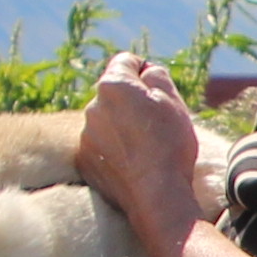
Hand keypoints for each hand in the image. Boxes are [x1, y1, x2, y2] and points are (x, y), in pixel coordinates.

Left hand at [73, 51, 202, 230]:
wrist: (156, 194)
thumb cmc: (168, 144)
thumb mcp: (173, 101)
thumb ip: (156, 76)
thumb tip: (146, 71)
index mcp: (113, 86)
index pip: (126, 62)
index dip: (145, 71)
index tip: (157, 89)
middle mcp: (92, 106)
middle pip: (114, 94)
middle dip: (132, 102)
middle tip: (157, 124)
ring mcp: (85, 135)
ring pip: (106, 121)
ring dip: (122, 127)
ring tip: (146, 147)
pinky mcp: (83, 161)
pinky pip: (100, 146)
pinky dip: (114, 150)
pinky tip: (134, 163)